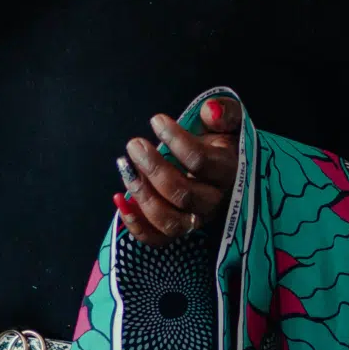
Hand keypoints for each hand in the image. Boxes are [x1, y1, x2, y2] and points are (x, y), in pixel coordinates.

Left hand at [114, 97, 241, 246]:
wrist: (226, 168)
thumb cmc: (221, 141)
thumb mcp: (228, 121)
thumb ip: (224, 112)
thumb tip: (210, 110)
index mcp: (229, 171)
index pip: (201, 161)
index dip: (176, 140)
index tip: (156, 120)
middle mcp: (215, 201)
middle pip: (183, 194)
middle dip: (153, 168)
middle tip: (134, 144)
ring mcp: (197, 220)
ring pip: (169, 221)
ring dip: (142, 195)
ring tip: (125, 167)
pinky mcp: (180, 230)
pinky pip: (157, 239)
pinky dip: (135, 224)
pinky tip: (119, 198)